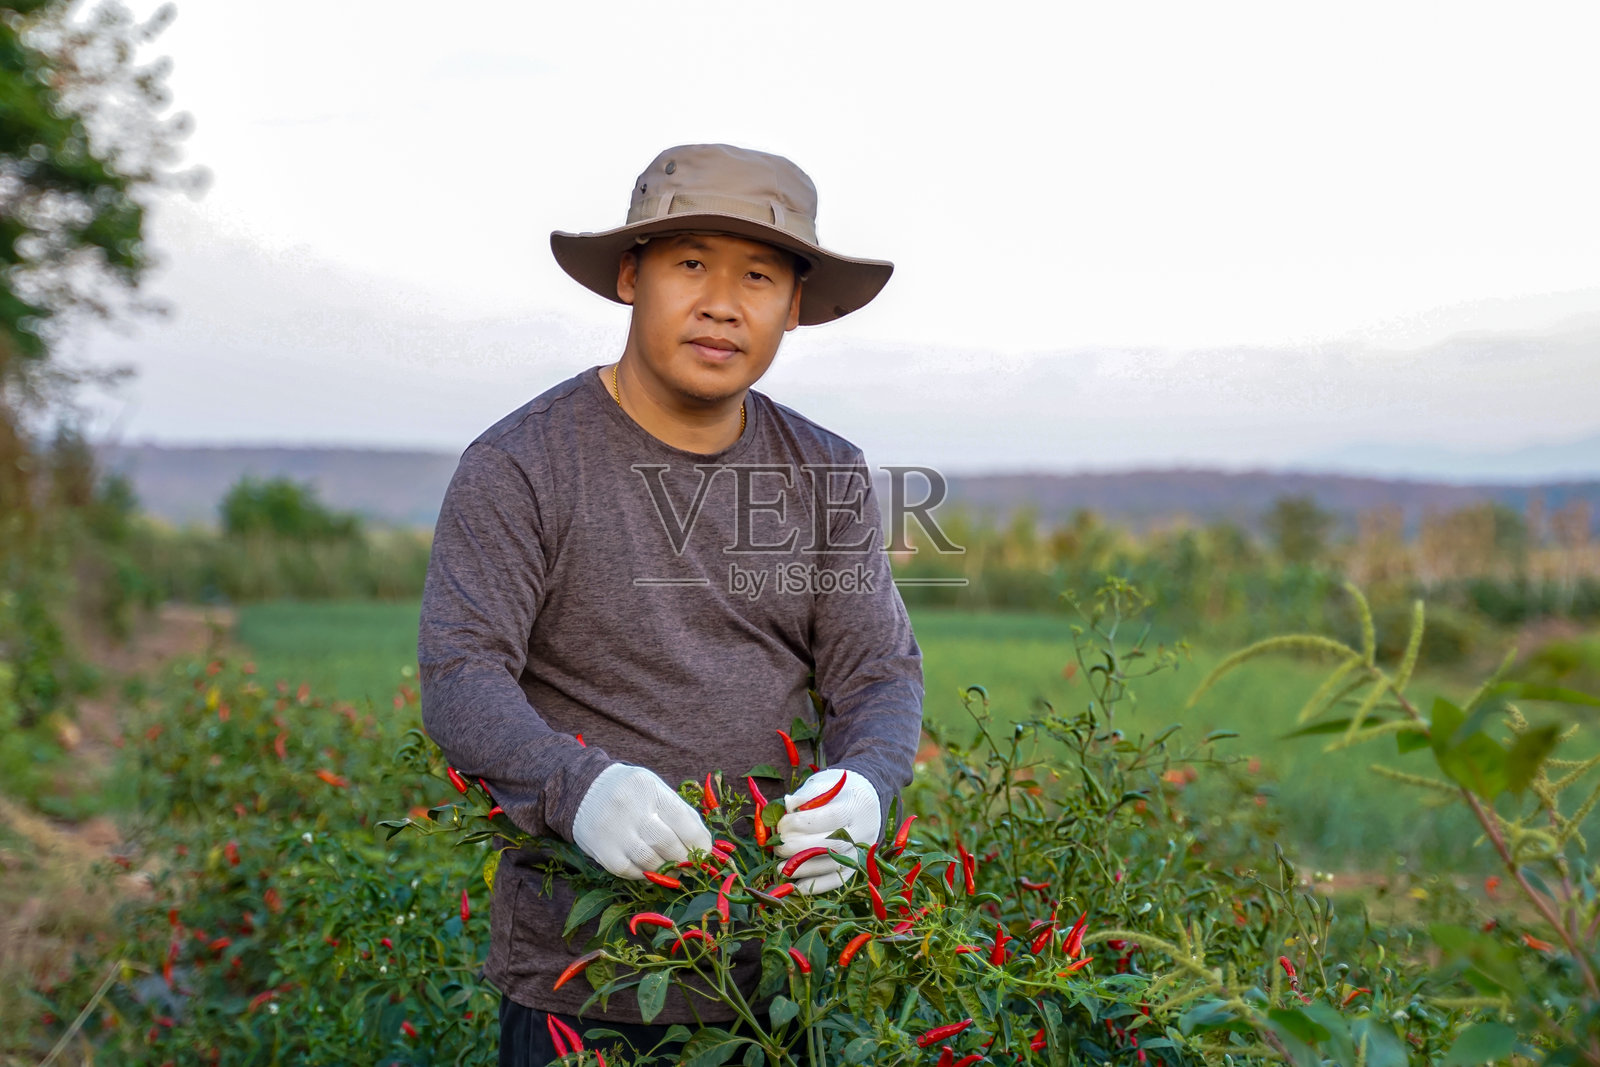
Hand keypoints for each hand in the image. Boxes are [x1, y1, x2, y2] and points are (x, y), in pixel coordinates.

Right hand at [570, 764, 714, 879]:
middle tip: (692, 865)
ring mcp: (615, 832)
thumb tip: (704, 844)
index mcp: (649, 789)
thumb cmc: (631, 792)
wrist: (583, 790)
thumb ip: (679, 812)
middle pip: (667, 843)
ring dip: (668, 870)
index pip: (682, 819)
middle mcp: (631, 810)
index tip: (706, 852)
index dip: (699, 841)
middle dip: (685, 859)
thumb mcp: (655, 789)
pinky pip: (632, 872)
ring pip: (651, 861)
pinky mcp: (603, 852)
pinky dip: (647, 875)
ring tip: (675, 870)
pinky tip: (652, 871)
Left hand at [773, 768, 880, 893]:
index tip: (781, 825)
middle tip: (778, 846)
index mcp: (856, 805)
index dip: (803, 823)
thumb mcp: (824, 783)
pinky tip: (796, 885)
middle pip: (832, 844)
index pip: (830, 817)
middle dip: (799, 847)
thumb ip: (807, 794)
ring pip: (834, 866)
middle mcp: (863, 831)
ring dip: (804, 869)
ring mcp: (861, 851)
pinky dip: (817, 886)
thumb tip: (788, 806)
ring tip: (780, 868)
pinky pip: (838, 880)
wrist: (864, 803)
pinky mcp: (856, 867)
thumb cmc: (837, 792)